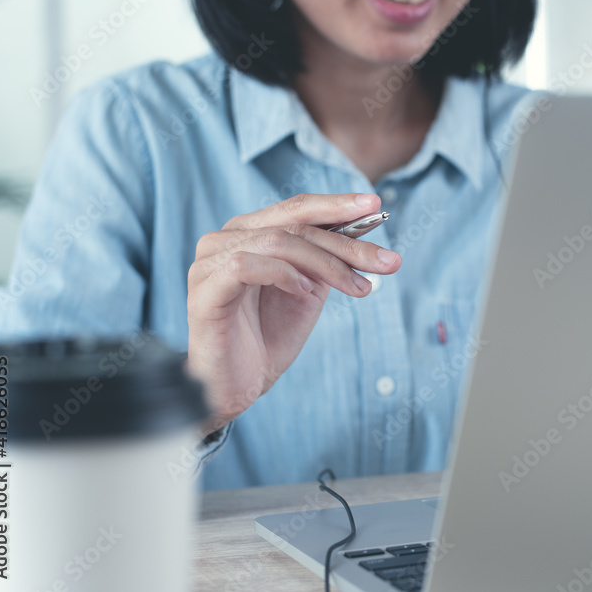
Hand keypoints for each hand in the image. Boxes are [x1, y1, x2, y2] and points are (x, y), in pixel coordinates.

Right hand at [185, 193, 401, 432]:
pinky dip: (283, 274)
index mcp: (249, 233)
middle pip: (294, 224)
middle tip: (387, 261)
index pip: (296, 209)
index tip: (376, 205)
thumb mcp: (308, 290)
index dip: (337, 205)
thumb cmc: (268, 337)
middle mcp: (225, 238)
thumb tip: (365, 235)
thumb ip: (325, 260)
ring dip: (325, 264)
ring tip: (353, 287)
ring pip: (277, 242)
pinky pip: (245, 265)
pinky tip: (304, 291)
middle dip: (346, 242)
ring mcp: (209, 261)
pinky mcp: (204, 289)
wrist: (237, 386)